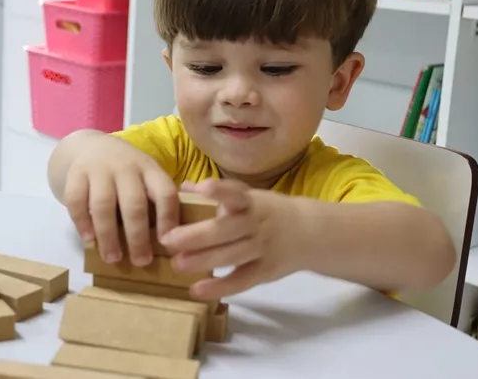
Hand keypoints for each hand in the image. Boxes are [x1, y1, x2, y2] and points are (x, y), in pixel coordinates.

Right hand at [62, 135, 178, 266]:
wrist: (90, 146)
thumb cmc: (126, 173)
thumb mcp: (145, 176)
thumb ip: (155, 201)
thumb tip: (170, 242)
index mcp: (149, 169)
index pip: (164, 192)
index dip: (168, 218)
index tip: (168, 243)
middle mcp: (126, 167)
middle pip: (134, 203)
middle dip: (138, 236)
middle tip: (141, 261)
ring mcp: (99, 168)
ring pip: (103, 204)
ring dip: (108, 235)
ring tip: (112, 258)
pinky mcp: (76, 173)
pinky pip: (76, 200)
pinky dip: (82, 222)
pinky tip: (89, 240)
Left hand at [159, 178, 307, 299]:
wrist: (310, 233)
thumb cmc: (268, 211)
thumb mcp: (248, 196)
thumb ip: (217, 194)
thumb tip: (183, 187)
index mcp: (250, 201)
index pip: (236, 193)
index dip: (219, 191)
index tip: (200, 188)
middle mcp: (257, 223)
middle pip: (226, 229)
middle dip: (196, 235)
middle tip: (168, 240)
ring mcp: (262, 248)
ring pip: (232, 255)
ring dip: (203, 260)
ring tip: (176, 264)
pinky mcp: (265, 271)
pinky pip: (241, 280)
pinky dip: (219, 287)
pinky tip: (196, 290)